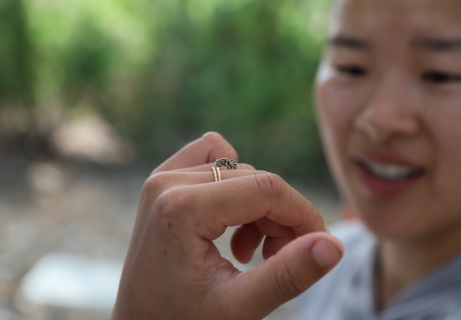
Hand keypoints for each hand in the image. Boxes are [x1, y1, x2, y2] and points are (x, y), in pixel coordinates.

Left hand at [111, 132, 343, 319]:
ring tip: (247, 252)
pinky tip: (229, 224)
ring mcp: (162, 178)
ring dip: (257, 206)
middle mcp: (168, 182)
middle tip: (277, 260)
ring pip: (239, 171)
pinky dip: (233, 185)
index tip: (318, 244)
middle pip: (255, 179)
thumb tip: (333, 245)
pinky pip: (214, 159)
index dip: (303, 213)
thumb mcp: (238, 307)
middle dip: (281, 217)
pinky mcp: (164, 180)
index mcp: (182, 209)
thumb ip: (288, 274)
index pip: (266, 189)